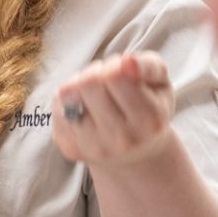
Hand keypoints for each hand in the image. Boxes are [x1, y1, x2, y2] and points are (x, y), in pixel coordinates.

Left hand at [50, 52, 176, 168]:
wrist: (136, 154)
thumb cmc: (149, 108)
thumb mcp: (161, 84)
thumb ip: (150, 66)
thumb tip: (127, 62)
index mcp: (149, 120)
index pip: (116, 76)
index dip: (115, 64)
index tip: (121, 71)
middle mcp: (121, 139)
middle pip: (88, 82)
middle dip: (95, 72)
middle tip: (106, 81)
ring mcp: (93, 147)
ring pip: (66, 94)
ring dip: (78, 84)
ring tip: (93, 93)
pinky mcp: (70, 149)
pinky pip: (56, 107)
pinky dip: (66, 100)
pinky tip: (83, 108)